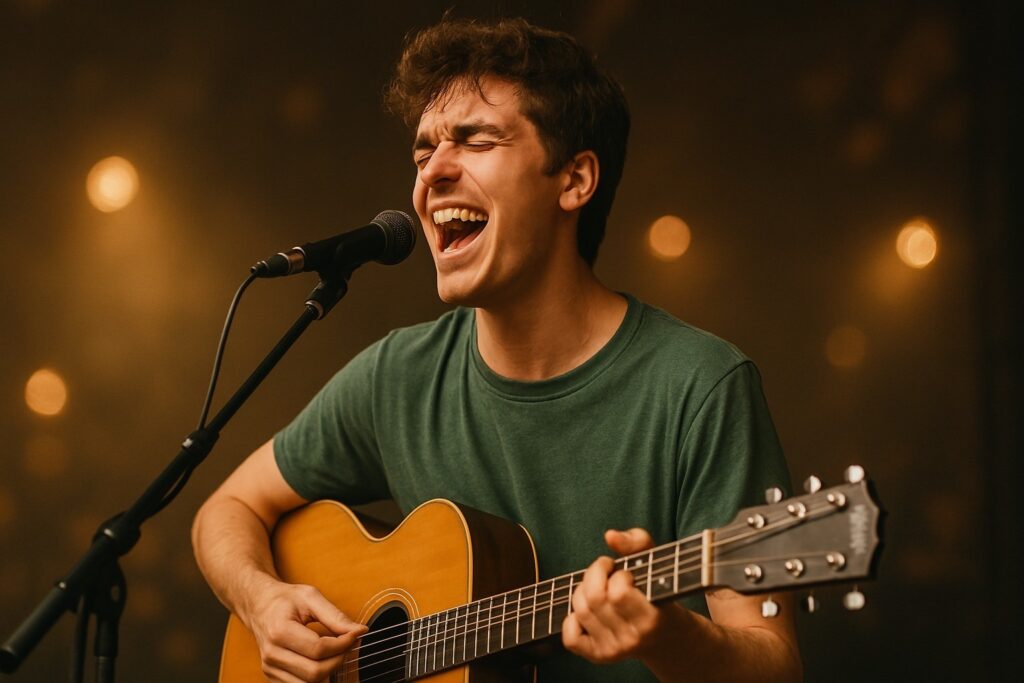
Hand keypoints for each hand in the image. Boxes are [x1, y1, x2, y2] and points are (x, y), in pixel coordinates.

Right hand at [244, 577, 367, 682]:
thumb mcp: (311, 597)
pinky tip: (322, 660)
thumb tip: (360, 631)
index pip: (318, 649)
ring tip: (335, 651)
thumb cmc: (285, 600)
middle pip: (315, 672)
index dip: (343, 644)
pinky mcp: (272, 676)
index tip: (355, 634)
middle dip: (339, 659)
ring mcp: (270, 668)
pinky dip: (317, 676)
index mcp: (279, 631)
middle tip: (348, 643)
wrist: (259, 606)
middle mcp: (272, 654)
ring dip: (329, 670)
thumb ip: (336, 616)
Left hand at [562, 528, 667, 663]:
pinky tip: (587, 609)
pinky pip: (570, 637)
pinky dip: (571, 619)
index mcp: (651, 618)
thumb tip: (610, 536)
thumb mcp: (656, 562)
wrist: (668, 637)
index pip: (619, 593)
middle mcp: (632, 639)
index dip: (618, 574)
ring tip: (598, 585)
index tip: (625, 571)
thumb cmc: (659, 590)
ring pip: (581, 612)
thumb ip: (637, 541)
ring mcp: (614, 650)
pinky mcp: (599, 656)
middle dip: (595, 574)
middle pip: (594, 599)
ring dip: (583, 589)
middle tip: (606, 569)